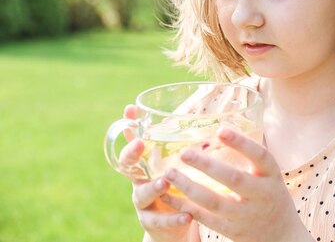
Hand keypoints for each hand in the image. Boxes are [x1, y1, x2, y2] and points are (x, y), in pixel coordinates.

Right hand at [119, 105, 196, 241]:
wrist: (171, 228)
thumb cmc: (176, 189)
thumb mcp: (176, 167)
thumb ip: (181, 148)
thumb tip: (200, 117)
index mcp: (145, 165)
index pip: (134, 142)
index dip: (130, 126)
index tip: (130, 109)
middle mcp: (139, 181)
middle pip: (129, 166)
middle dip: (132, 154)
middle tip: (140, 144)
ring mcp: (143, 202)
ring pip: (142, 193)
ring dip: (153, 186)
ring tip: (164, 181)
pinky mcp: (153, 223)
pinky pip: (161, 220)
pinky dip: (174, 218)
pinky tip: (188, 215)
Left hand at [160, 128, 312, 241]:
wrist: (281, 234)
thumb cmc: (270, 194)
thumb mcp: (269, 175)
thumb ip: (251, 158)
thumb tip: (221, 127)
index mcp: (271, 176)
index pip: (260, 156)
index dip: (241, 143)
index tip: (220, 130)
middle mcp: (261, 195)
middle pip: (233, 180)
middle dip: (207, 166)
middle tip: (185, 153)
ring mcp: (246, 215)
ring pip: (214, 202)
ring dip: (189, 187)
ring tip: (170, 173)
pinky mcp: (232, 231)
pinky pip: (205, 219)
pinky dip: (185, 207)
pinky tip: (170, 196)